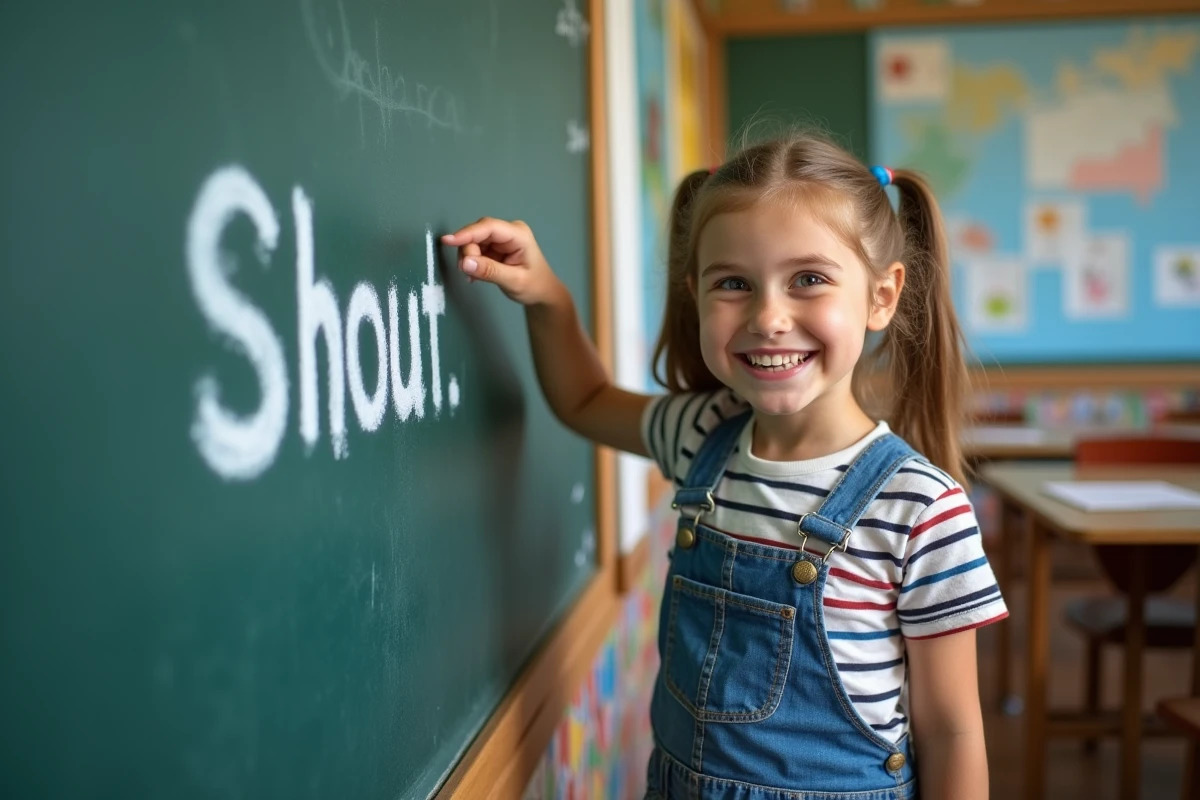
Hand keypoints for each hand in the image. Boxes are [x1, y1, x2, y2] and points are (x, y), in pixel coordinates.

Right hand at [441, 218, 564, 306]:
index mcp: (518, 234)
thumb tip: (465, 263)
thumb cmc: (534, 286)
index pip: (488, 227)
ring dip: (468, 258)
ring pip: (474, 241)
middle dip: (468, 251)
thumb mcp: (514, 281)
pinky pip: (475, 249)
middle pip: (478, 233)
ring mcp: (501, 239)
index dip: (467, 233)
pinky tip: (474, 276)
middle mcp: (508, 231)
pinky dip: (471, 262)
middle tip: (467, 271)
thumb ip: (490, 271)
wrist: (542, 293)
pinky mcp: (494, 247)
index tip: (448, 241)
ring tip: (473, 277)